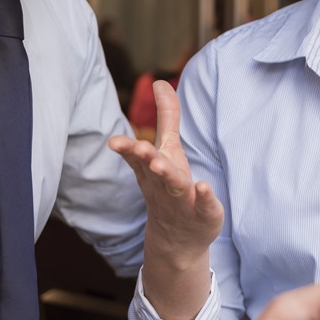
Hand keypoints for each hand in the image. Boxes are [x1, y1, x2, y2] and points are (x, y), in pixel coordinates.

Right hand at [108, 79, 221, 262]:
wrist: (178, 238)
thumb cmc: (170, 185)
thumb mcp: (168, 149)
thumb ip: (166, 117)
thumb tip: (159, 82)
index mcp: (154, 168)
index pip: (138, 157)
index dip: (128, 149)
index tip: (114, 142)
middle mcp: (165, 183)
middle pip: (153, 169)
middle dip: (145, 158)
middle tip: (138, 149)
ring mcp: (184, 200)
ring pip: (175, 186)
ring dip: (168, 175)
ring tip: (161, 165)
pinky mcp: (204, 213)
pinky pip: (204, 206)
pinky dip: (204, 197)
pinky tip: (205, 186)